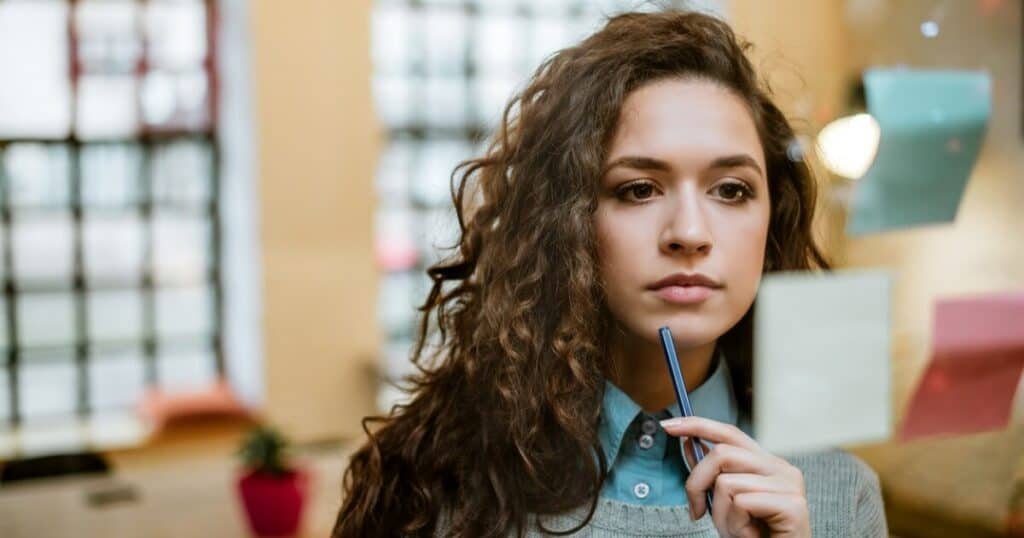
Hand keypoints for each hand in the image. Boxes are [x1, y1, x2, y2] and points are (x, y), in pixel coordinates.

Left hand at [659, 416, 810, 537]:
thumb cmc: (755, 536)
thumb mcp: (725, 502)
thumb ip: (711, 474)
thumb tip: (689, 442)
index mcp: (767, 464)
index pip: (730, 433)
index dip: (698, 425)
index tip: (669, 426)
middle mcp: (781, 468)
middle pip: (721, 454)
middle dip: (697, 484)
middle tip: (697, 512)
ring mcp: (789, 485)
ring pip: (726, 483)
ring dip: (721, 515)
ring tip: (737, 531)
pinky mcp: (792, 505)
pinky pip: (741, 504)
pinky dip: (736, 526)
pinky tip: (751, 535)